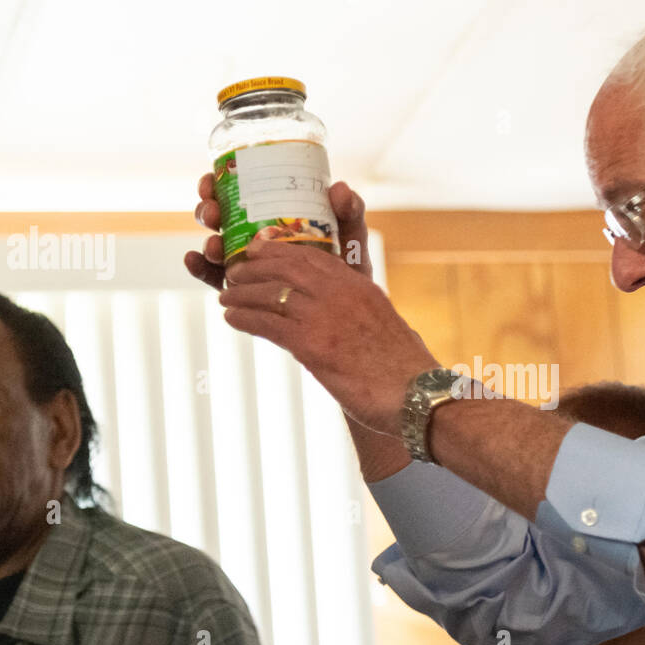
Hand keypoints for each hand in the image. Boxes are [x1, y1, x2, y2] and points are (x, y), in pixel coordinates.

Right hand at [184, 177, 375, 288]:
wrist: (348, 319)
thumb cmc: (348, 274)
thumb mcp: (351, 242)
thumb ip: (349, 216)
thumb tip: (338, 187)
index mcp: (274, 217)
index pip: (240, 192)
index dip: (219, 182)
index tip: (213, 179)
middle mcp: (252, 237)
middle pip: (220, 216)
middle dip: (208, 209)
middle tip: (213, 212)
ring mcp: (244, 264)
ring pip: (214, 245)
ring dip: (207, 240)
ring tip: (214, 246)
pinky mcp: (240, 291)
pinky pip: (212, 277)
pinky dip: (198, 267)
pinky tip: (193, 260)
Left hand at [216, 231, 438, 435]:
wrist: (418, 394)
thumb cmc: (407, 370)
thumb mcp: (386, 327)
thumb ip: (363, 317)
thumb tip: (351, 326)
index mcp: (360, 286)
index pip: (313, 256)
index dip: (281, 250)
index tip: (261, 250)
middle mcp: (341, 293)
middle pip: (286, 267)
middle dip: (255, 267)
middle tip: (235, 270)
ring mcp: (325, 316)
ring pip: (270, 293)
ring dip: (242, 294)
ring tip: (226, 297)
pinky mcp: (312, 345)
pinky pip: (267, 323)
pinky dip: (244, 318)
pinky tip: (231, 319)